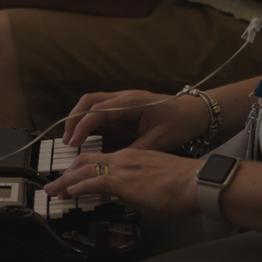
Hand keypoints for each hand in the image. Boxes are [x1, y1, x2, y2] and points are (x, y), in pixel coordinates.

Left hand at [43, 148, 202, 217]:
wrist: (197, 182)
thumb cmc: (186, 183)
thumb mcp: (159, 179)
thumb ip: (144, 183)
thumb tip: (139, 192)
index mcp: (134, 157)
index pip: (101, 160)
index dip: (83, 169)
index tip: (73, 179)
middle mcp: (125, 159)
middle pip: (87, 162)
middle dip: (68, 173)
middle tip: (55, 185)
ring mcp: (124, 169)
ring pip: (86, 170)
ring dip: (67, 181)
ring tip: (54, 191)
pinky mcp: (125, 182)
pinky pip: (95, 182)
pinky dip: (80, 186)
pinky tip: (71, 192)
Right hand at [62, 89, 211, 151]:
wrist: (195, 112)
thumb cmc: (181, 123)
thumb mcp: (159, 140)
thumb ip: (136, 150)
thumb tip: (115, 163)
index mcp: (132, 102)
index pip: (98, 111)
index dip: (83, 127)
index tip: (73, 142)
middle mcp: (125, 97)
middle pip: (89, 101)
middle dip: (73, 119)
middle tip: (66, 141)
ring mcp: (123, 101)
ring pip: (92, 103)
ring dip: (78, 118)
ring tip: (71, 139)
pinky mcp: (124, 108)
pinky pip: (100, 110)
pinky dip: (88, 120)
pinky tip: (84, 135)